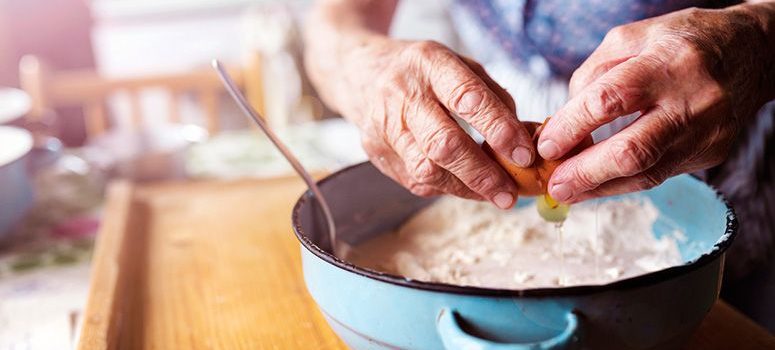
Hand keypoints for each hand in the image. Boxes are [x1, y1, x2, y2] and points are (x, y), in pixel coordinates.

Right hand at [325, 38, 534, 207]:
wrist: (362, 74)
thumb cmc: (422, 72)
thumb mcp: (459, 65)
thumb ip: (493, 97)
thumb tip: (523, 137)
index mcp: (429, 64)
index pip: (467, 99)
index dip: (499, 130)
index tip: (524, 154)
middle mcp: (402, 95)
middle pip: (444, 144)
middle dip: (482, 173)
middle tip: (510, 192)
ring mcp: (384, 127)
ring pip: (427, 170)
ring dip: (466, 188)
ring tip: (495, 195)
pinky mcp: (377, 153)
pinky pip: (416, 181)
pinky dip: (447, 188)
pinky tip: (467, 187)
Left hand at [537, 6, 774, 202]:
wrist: (750, 53)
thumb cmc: (680, 42)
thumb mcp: (631, 39)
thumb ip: (592, 76)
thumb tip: (563, 123)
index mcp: (668, 62)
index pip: (610, 100)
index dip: (572, 126)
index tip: (546, 144)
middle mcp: (692, 101)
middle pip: (633, 150)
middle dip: (586, 173)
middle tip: (554, 185)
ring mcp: (706, 132)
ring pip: (647, 174)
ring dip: (600, 188)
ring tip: (567, 192)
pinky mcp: (711, 153)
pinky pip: (659, 175)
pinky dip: (623, 183)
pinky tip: (597, 185)